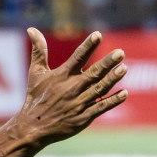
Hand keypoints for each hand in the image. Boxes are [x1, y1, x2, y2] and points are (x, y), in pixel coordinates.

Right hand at [10, 28, 127, 146]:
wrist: (32, 127)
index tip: (98, 35)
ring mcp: (79, 103)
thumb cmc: (35, 97)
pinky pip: (101, 107)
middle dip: (107, 63)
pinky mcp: (83, 117)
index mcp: (61, 76)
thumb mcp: (35, 72)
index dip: (88, 46)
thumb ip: (39, 51)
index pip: (77, 57)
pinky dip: (113, 101)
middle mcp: (72, 88)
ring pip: (100, 89)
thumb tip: (32, 29)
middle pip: (93, 73)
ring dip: (112, 79)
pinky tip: (124, 93)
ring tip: (124, 68)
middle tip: (120, 53)